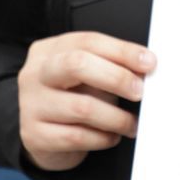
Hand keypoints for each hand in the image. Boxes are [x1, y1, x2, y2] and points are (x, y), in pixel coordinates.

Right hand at [17, 31, 154, 171]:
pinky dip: (102, 138)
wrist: (41, 136)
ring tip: (130, 124)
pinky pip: (77, 136)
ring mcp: (31, 105)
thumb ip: (111, 68)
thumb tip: (145, 68)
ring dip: (116, 117)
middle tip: (139, 91)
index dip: (122, 51)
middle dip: (116, 77)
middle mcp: (35, 74)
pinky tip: (111, 137)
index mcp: (49, 51)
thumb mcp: (87, 77)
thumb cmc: (70, 99)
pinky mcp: (35, 135)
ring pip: (82, 107)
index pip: (88, 41)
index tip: (148, 62)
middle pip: (77, 64)